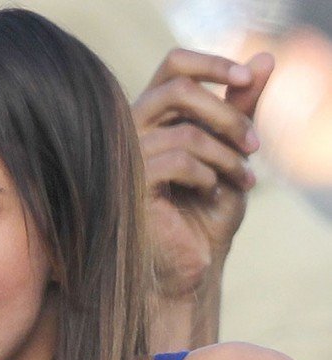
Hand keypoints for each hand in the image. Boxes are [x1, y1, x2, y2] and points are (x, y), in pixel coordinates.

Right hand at [132, 48, 273, 303]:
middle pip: (178, 88)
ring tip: (242, 180)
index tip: (249, 78)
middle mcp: (133, 133)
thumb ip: (241, 108)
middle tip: (255, 145)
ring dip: (225, 155)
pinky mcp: (131, 188)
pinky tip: (211, 193)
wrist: (192, 267)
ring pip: (185, 132)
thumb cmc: (207, 215)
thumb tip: (265, 58)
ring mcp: (128, 161)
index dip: (211, 63)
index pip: (174, 65)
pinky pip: (177, 161)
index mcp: (153, 119)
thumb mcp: (231, 153)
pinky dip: (206, 174)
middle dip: (226, 113)